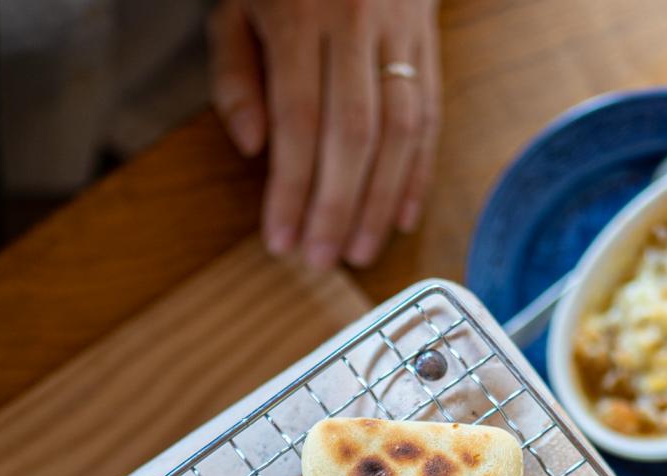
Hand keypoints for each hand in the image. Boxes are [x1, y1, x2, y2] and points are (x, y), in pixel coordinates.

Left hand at [208, 0, 440, 268]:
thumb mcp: (235, 7)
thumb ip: (235, 76)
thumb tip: (255, 149)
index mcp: (298, 18)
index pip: (298, 122)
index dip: (291, 188)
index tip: (279, 240)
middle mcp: (354, 26)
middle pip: (353, 135)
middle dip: (337, 207)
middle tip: (320, 259)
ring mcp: (399, 33)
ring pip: (400, 130)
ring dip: (382, 201)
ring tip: (361, 252)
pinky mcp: (428, 40)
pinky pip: (431, 113)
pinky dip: (420, 170)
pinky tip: (405, 215)